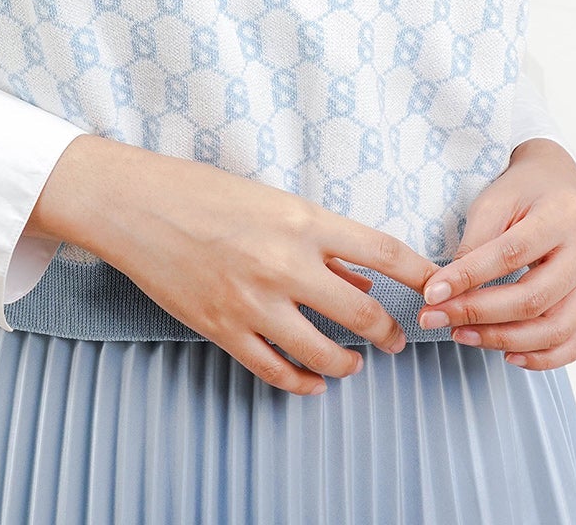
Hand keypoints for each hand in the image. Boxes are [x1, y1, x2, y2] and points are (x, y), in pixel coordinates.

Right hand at [36, 135, 440, 398]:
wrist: (136, 206)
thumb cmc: (203, 192)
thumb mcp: (271, 201)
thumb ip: (319, 242)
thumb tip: (361, 276)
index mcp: (302, 220)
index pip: (383, 252)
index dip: (419, 276)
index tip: (439, 289)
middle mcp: (286, 263)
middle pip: (364, 313)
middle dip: (390, 333)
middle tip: (396, 339)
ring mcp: (255, 301)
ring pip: (326, 354)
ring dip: (349, 365)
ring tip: (353, 363)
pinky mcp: (224, 329)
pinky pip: (278, 372)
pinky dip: (302, 383)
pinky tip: (311, 381)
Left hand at [415, 138, 575, 370]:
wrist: (560, 184)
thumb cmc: (523, 190)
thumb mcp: (494, 200)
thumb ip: (474, 243)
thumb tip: (446, 292)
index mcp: (563, 216)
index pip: (511, 254)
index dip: (469, 277)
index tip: (432, 293)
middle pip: (534, 299)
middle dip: (480, 315)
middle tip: (438, 319)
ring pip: (555, 329)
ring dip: (504, 340)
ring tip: (462, 335)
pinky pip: (573, 342)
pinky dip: (541, 357)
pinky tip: (507, 355)